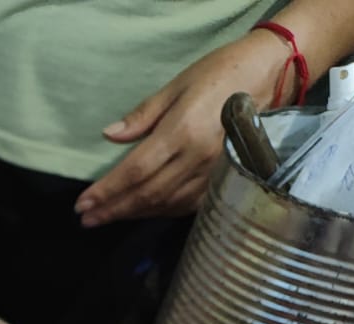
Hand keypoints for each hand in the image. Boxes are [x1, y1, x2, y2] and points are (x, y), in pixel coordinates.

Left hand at [74, 32, 291, 226]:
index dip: (106, 192)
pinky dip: (162, 211)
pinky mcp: (226, 178)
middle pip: (147, 194)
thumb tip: (110, 135)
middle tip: (88, 220)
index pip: (134, 171)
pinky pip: (189, 204)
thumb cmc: (222, 73)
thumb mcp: (177, 86)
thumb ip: (143, 116)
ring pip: (166, 203)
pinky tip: (145, 212)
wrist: (271, 73)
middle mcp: (198, 157)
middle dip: (114, 210)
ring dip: (134, 214)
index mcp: (181, 131)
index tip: (82, 204)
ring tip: (109, 217)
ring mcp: (215, 171)